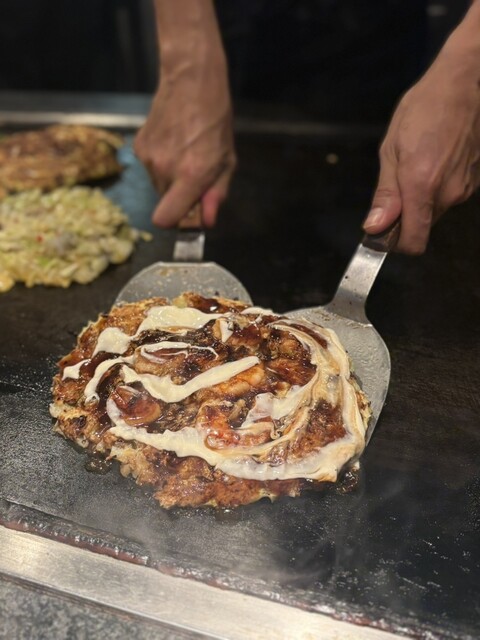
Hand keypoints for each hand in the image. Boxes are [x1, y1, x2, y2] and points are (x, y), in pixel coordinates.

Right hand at [134, 59, 235, 228]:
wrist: (191, 81)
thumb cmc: (215, 121)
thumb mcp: (227, 161)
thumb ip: (216, 194)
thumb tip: (207, 221)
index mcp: (191, 175)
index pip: (165, 219)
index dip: (176, 222)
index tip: (188, 213)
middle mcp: (165, 170)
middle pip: (165, 204)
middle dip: (179, 197)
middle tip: (194, 174)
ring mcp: (149, 158)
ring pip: (158, 185)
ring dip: (171, 178)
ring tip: (185, 152)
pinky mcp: (139, 146)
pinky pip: (150, 168)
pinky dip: (161, 162)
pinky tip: (173, 142)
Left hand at [364, 33, 479, 253]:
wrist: (466, 82)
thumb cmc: (424, 108)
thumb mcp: (391, 149)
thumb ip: (385, 194)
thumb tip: (375, 228)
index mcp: (422, 185)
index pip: (413, 241)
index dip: (395, 243)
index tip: (383, 231)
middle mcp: (449, 193)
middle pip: (422, 227)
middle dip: (406, 216)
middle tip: (397, 182)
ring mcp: (466, 188)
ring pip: (435, 212)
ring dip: (422, 200)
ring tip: (418, 163)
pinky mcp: (476, 181)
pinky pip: (449, 196)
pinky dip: (438, 187)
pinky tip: (436, 159)